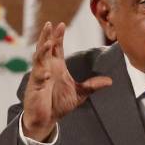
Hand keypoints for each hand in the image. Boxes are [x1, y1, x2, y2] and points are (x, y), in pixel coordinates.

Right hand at [21, 22, 111, 141]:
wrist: (46, 119)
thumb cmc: (58, 104)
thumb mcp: (79, 93)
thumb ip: (92, 86)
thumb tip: (109, 81)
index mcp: (57, 66)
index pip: (56, 47)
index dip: (58, 36)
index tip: (62, 24)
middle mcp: (47, 67)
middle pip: (45, 47)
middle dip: (47, 36)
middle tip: (49, 24)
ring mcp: (39, 76)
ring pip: (38, 59)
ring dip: (42, 50)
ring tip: (48, 42)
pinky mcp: (35, 87)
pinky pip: (37, 77)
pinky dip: (41, 74)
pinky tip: (45, 73)